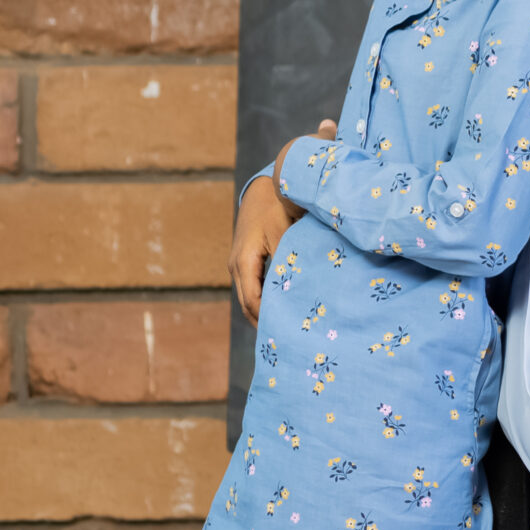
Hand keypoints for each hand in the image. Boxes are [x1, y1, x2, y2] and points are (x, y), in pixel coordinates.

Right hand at [230, 172, 302, 323]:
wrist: (263, 189)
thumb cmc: (275, 208)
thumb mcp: (283, 234)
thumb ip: (286, 262)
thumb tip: (294, 290)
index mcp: (243, 262)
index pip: (252, 301)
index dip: (267, 319)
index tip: (284, 333)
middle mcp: (236, 266)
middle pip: (247, 305)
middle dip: (263, 322)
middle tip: (285, 340)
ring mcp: (238, 265)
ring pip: (248, 298)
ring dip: (263, 313)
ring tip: (284, 329)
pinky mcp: (245, 262)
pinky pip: (252, 287)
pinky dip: (263, 300)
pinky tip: (281, 308)